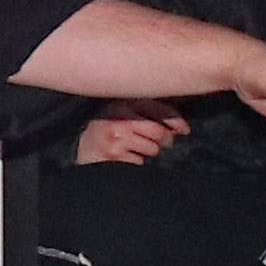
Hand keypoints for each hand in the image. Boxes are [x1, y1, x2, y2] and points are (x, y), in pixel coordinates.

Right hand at [74, 98, 188, 165]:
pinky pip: (140, 162)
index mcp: (123, 104)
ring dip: (150, 151)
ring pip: (152, 149)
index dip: (176, 120)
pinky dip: (137, 161)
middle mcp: (119, 119)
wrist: (81, 146)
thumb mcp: (123, 112)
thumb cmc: (107, 127)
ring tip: (138, 148)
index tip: (184, 130)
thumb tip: (179, 127)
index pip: (158, 109)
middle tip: (163, 142)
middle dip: (165, 139)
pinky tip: (127, 156)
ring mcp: (116, 139)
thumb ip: (148, 112)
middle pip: (158, 132)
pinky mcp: (113, 156)